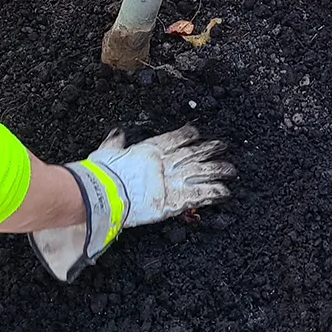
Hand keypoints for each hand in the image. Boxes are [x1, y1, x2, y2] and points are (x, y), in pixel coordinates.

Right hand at [31, 124, 231, 282]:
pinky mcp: (175, 199)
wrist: (102, 193)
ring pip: (202, 171)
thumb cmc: (100, 174)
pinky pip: (200, 195)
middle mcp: (165, 162)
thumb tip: (117, 134)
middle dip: (210, 149)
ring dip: (218, 170)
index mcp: (149, 149)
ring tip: (232, 169)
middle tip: (223, 145)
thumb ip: (115, 143)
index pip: (175, 138)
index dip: (188, 135)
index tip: (198, 133)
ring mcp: (172, 180)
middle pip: (193, 153)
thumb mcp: (106, 152)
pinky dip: (214, 193)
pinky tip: (226, 192)